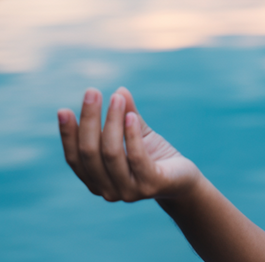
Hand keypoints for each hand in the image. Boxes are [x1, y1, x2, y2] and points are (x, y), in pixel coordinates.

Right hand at [58, 87, 200, 201]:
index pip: (74, 158)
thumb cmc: (155, 156)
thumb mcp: (138, 133)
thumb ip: (127, 116)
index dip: (68, 135)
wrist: (184, 179)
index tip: (63, 110)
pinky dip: (132, 135)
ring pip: (111, 153)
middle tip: (92, 92)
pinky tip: (131, 116)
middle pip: (90, 153)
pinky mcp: (150, 185)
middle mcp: (107, 190)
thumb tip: (120, 90)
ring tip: (116, 98)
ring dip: (112, 122)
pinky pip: (136, 158)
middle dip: (89, 120)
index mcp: (96, 180)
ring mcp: (128, 191)